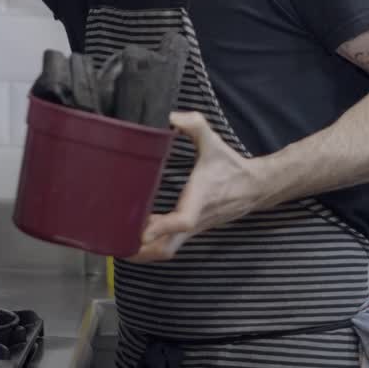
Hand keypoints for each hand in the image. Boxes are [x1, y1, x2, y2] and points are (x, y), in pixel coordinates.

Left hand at [127, 112, 266, 263]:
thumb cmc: (231, 166)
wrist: (254, 187)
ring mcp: (193, 228)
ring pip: (167, 250)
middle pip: (168, 247)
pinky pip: (170, 244)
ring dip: (143, 251)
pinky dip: (151, 244)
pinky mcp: (192, 230)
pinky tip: (135, 233)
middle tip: (115, 242)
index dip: (163, 227)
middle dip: (141, 250)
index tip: (142, 232)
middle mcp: (195, 218)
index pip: (183, 220)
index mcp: (199, 198)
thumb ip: (194, 125)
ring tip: (117, 241)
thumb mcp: (213, 141)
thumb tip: (171, 116)